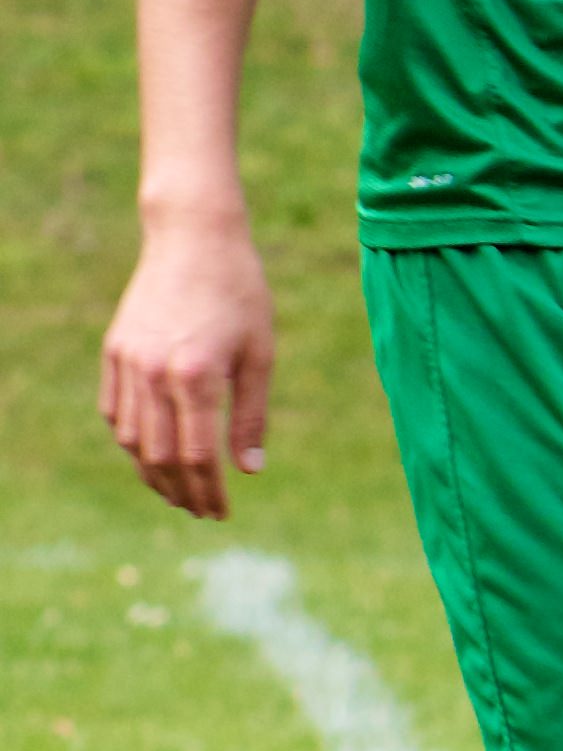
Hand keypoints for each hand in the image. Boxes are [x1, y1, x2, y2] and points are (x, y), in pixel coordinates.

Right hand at [100, 215, 275, 520]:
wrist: (194, 237)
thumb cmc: (240, 291)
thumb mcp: (260, 352)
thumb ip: (252, 415)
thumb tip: (250, 470)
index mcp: (197, 376)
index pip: (199, 457)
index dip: (210, 492)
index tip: (222, 513)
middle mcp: (154, 374)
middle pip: (160, 457)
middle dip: (180, 493)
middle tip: (199, 512)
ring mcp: (128, 363)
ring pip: (131, 440)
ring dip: (152, 473)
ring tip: (176, 491)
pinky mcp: (114, 351)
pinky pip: (114, 412)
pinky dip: (130, 440)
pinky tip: (151, 451)